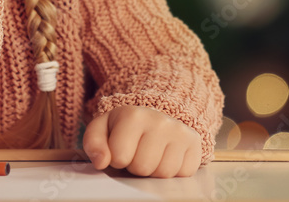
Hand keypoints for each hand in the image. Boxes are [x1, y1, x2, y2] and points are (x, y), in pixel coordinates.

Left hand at [83, 105, 202, 177]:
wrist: (157, 114)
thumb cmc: (126, 127)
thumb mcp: (103, 128)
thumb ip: (93, 143)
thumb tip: (101, 162)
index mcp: (133, 115)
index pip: (120, 157)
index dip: (118, 159)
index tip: (121, 148)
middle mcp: (160, 121)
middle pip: (143, 167)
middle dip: (136, 166)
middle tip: (137, 152)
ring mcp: (180, 132)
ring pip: (164, 173)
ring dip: (154, 170)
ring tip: (151, 155)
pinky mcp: (195, 144)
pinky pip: (183, 173)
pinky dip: (173, 171)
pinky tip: (166, 156)